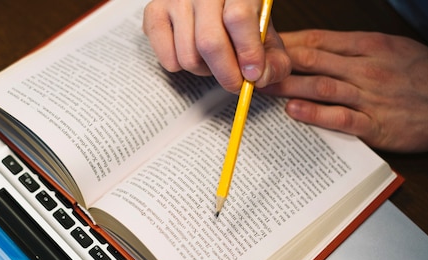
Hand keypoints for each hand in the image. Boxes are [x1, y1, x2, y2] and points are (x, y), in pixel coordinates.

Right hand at [142, 0, 290, 92]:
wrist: (211, 2)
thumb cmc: (240, 19)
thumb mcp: (265, 35)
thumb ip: (274, 60)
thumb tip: (259, 79)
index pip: (238, 17)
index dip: (247, 51)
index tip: (252, 75)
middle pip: (210, 42)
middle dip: (225, 73)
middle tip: (234, 84)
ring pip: (188, 56)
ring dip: (203, 70)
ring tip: (212, 60)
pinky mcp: (154, 12)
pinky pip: (167, 59)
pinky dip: (181, 67)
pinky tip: (190, 52)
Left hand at [261, 30, 427, 152]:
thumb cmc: (420, 75)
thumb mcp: (388, 49)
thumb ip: (350, 49)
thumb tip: (312, 48)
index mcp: (367, 47)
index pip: (317, 41)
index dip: (285, 44)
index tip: (261, 48)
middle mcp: (365, 69)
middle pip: (312, 62)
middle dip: (276, 65)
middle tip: (249, 70)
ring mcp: (369, 96)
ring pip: (320, 87)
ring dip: (287, 88)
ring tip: (261, 89)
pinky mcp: (376, 124)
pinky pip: (341, 118)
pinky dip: (315, 115)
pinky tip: (294, 112)